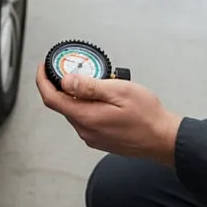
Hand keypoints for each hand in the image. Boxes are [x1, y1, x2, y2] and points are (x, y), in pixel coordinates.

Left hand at [36, 65, 182, 165]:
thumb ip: (89, 86)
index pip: (51, 99)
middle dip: (61, 84)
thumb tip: (65, 81)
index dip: (43, 81)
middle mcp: (85, 130)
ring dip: (76, 94)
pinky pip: (85, 117)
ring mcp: (92, 136)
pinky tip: (101, 96)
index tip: (43, 67)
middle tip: (70, 68)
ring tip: (93, 80)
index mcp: (86, 117)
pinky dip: (86, 104)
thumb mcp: (118, 91)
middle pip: (61, 104)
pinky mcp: (100, 138)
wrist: (163, 139)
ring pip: (74, 110)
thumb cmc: (147, 116)